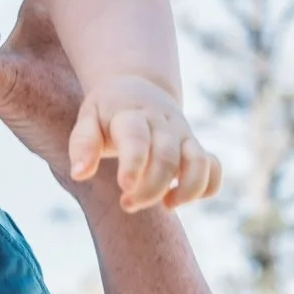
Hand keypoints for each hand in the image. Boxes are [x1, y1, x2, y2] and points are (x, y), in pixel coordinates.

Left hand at [68, 75, 220, 211]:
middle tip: (127, 204)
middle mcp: (163, 124)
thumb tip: (79, 174)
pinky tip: (181, 198)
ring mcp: (183, 135)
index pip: (137, 137)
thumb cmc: (108, 111)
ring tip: (166, 205)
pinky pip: (214, 167)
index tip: (125, 187)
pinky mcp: (196, 147)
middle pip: (167, 157)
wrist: (138, 88)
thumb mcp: (88, 118)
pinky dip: (207, 187)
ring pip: (199, 162)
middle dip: (150, 188)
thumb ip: (83, 143)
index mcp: (132, 114)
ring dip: (187, 190)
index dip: (134, 164)